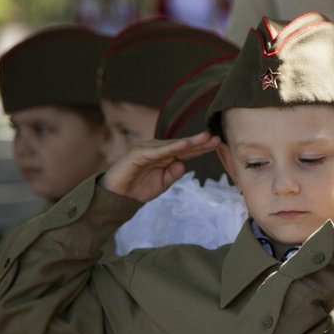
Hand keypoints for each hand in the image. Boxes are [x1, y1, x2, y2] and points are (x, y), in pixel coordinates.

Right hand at [101, 132, 220, 202]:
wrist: (116, 196)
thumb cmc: (138, 188)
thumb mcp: (161, 184)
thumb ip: (173, 174)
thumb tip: (183, 164)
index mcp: (165, 156)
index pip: (187, 151)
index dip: (202, 147)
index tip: (218, 143)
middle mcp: (158, 150)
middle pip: (183, 146)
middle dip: (200, 142)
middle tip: (216, 137)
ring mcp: (148, 150)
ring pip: (173, 146)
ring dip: (189, 142)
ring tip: (205, 138)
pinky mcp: (139, 154)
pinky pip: (159, 151)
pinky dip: (172, 147)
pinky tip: (185, 145)